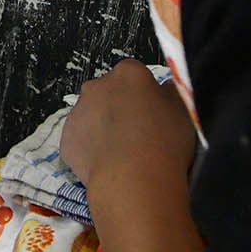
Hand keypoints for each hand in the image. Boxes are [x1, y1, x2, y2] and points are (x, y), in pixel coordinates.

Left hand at [62, 59, 197, 189]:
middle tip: (142, 132)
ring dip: (106, 128)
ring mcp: (78, 112)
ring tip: (128, 152)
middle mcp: (97, 87)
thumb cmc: (163, 141)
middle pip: (111, 93)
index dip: (147, 95)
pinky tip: (112, 163)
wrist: (133, 177)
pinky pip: (82, 140)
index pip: (136, 75)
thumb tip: (166, 90)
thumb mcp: (184, 110)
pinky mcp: (67, 139)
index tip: (156, 112)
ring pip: (93, 116)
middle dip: (123, 108)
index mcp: (128, 73)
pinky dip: (94, 149)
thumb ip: (172, 93)